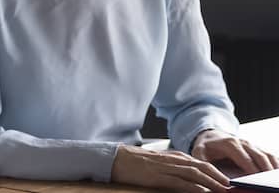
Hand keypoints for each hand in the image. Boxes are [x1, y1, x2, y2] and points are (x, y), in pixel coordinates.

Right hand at [112, 144, 228, 191]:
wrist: (114, 158)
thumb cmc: (133, 162)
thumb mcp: (156, 161)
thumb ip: (171, 165)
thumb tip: (186, 174)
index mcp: (172, 155)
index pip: (199, 162)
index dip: (214, 170)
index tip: (225, 179)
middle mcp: (172, 159)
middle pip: (201, 166)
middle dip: (218, 175)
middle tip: (230, 185)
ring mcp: (166, 167)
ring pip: (195, 173)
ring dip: (211, 181)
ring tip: (222, 189)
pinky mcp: (158, 177)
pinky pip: (180, 182)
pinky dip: (194, 187)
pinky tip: (203, 192)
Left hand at [192, 129, 278, 175]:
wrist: (210, 136)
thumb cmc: (205, 147)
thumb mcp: (199, 154)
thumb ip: (204, 164)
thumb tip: (210, 178)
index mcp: (229, 143)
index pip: (244, 157)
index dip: (251, 168)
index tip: (256, 180)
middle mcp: (243, 143)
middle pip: (259, 157)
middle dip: (265, 170)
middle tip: (268, 183)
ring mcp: (252, 146)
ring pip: (267, 156)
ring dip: (272, 167)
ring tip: (275, 180)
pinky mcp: (257, 150)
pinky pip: (269, 156)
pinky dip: (275, 164)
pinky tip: (276, 175)